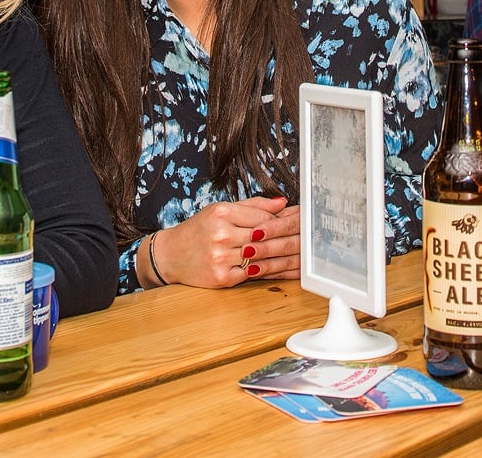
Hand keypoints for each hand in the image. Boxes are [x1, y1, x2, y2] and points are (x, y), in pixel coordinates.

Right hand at [147, 196, 297, 288]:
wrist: (169, 256)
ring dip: (287, 256)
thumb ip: (252, 207)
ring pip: (263, 256)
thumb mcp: (218, 211)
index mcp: (220, 213)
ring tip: (306, 254)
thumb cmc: (197, 232)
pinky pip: (254, 274)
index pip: (262, 217)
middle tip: (312, 238)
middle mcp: (220, 234)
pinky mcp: (222, 278)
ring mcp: (221, 257)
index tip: (302, 221)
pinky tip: (288, 270)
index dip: (284, 220)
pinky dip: (273, 272)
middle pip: (266, 236)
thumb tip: (282, 203)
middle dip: (292, 237)